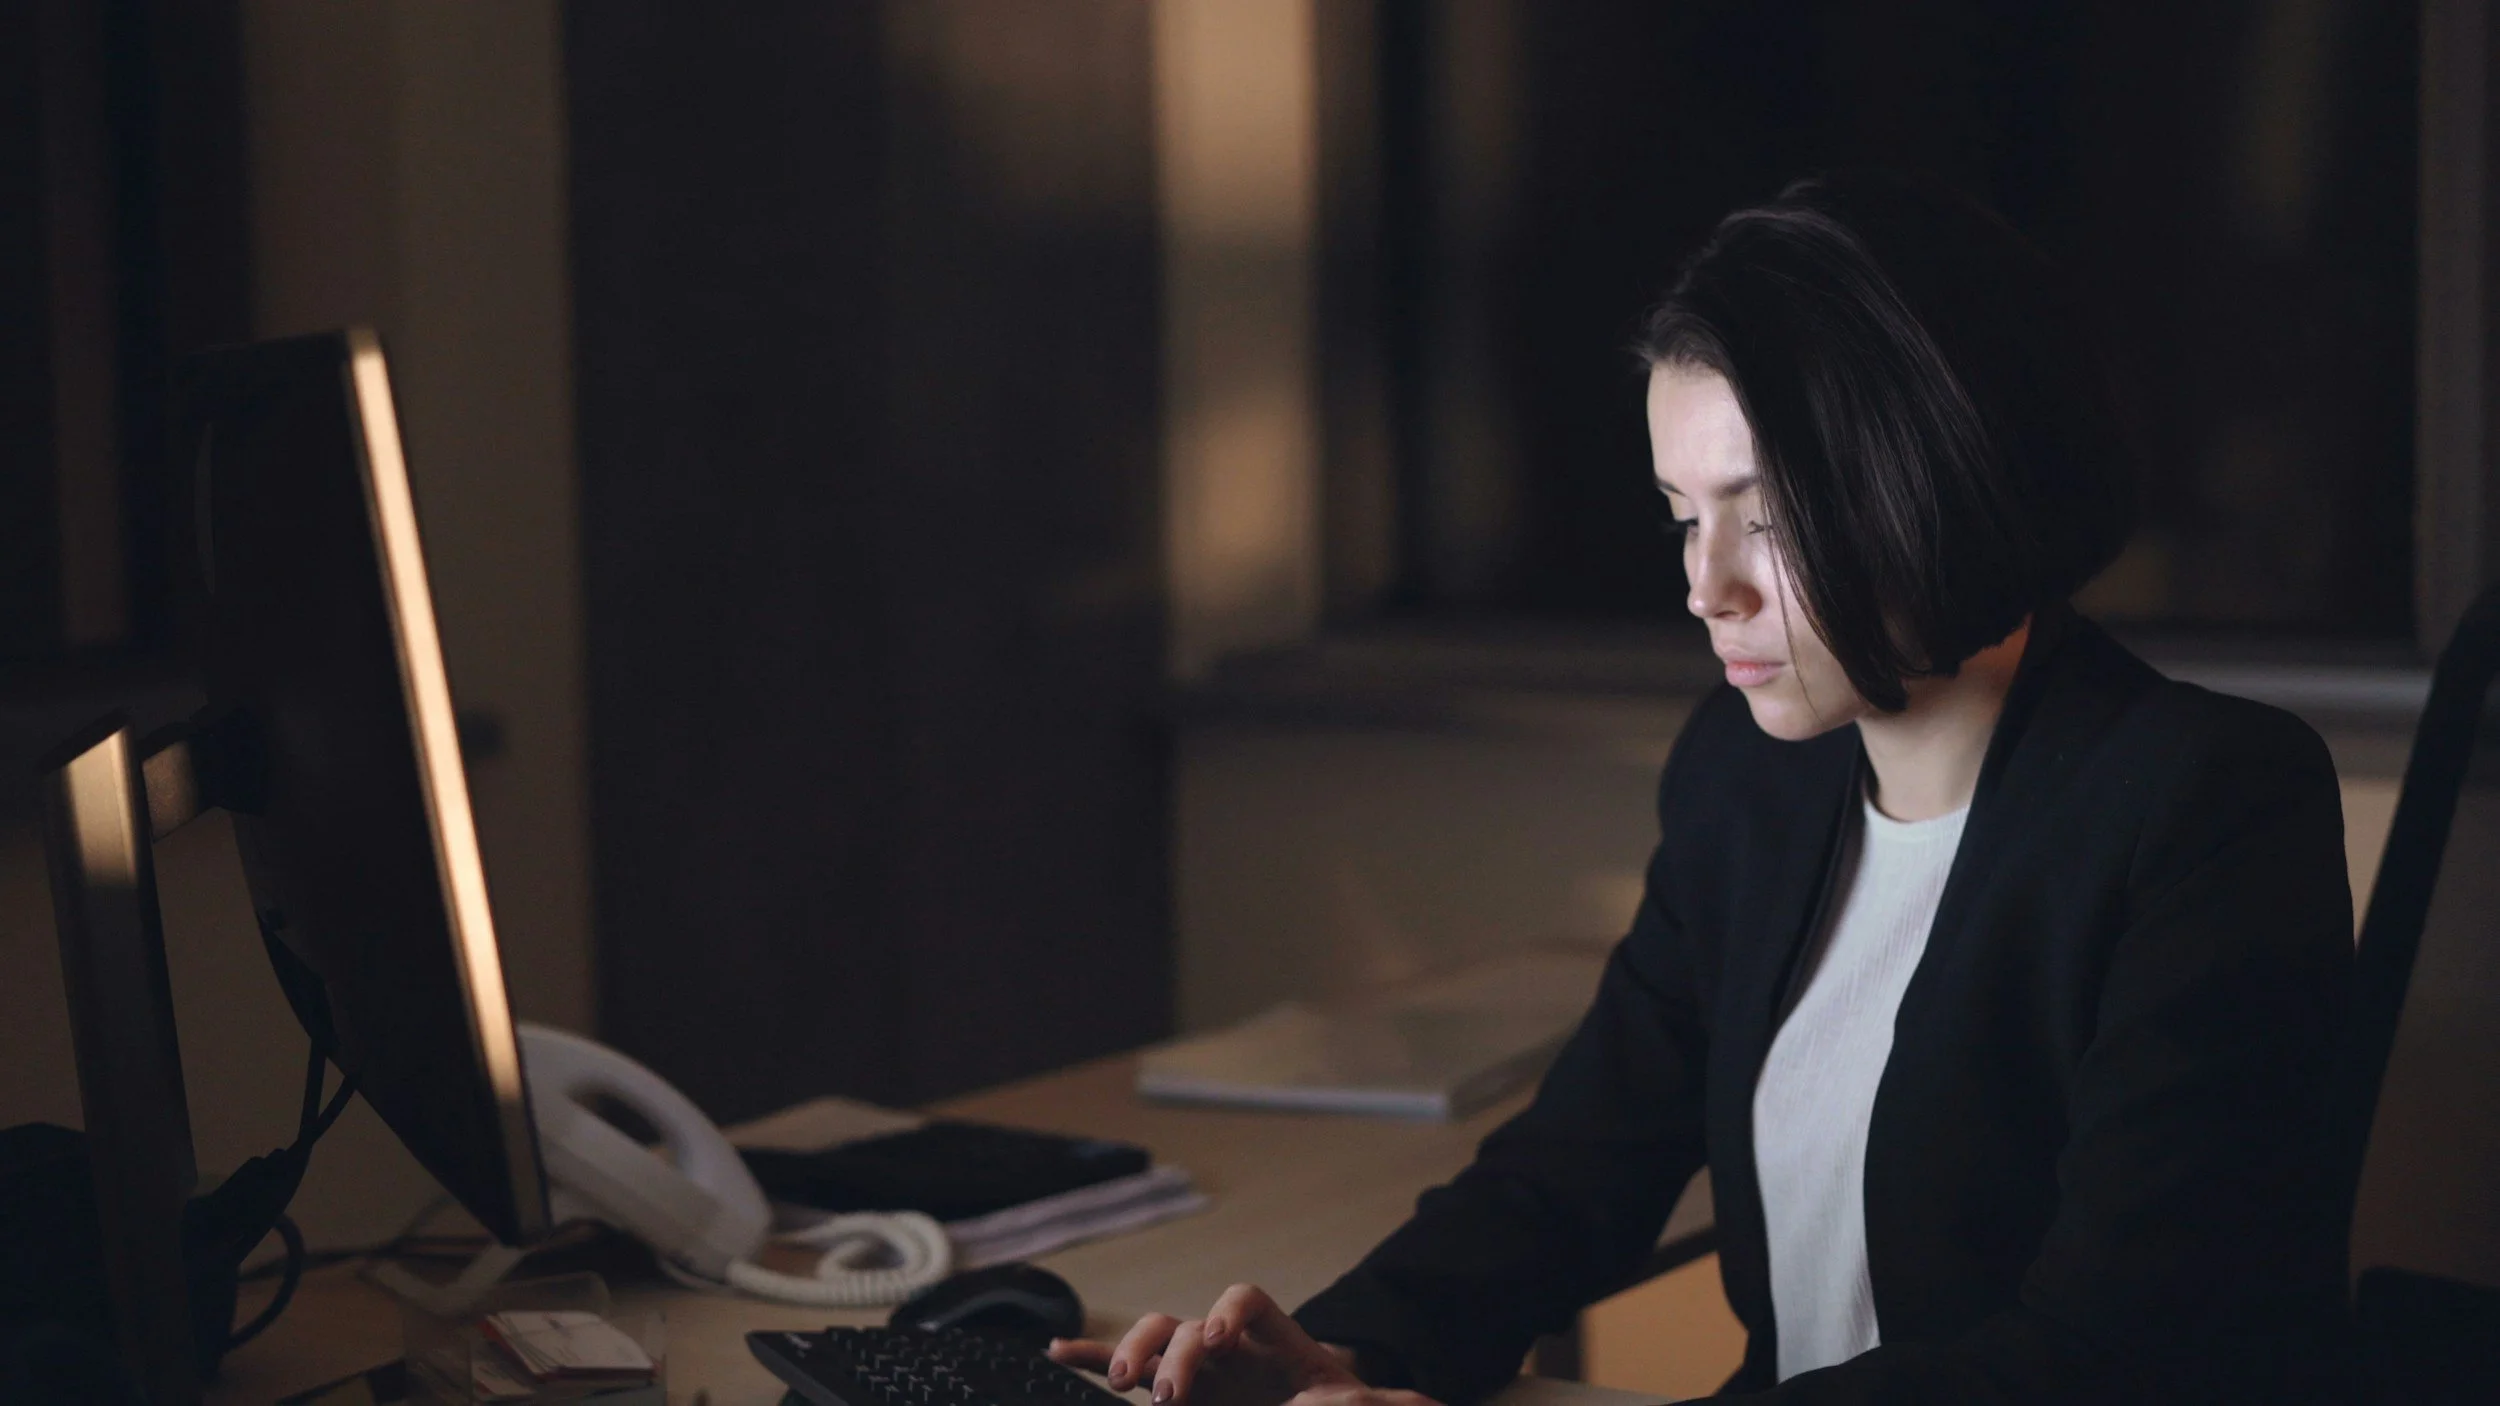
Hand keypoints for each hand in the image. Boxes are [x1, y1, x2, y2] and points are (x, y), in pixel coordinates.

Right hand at [1047, 1283, 1397, 1405]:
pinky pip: (1121, 1368)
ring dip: (1128, 1353)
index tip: (1218, 1342)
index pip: (1248, 1301)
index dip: (1228, 1314)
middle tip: (1164, 1394)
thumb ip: (1390, 1404)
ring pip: (1151, 1338)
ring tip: (1121, 1384)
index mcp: (1274, 1342)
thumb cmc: (1337, 1405)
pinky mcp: (1172, 1391)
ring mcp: (1195, 1366)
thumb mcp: (1364, 1404)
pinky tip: (1057, 1356)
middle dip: (1169, 1351)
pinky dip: (1090, 1360)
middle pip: (1186, 1322)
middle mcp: (1227, 1345)